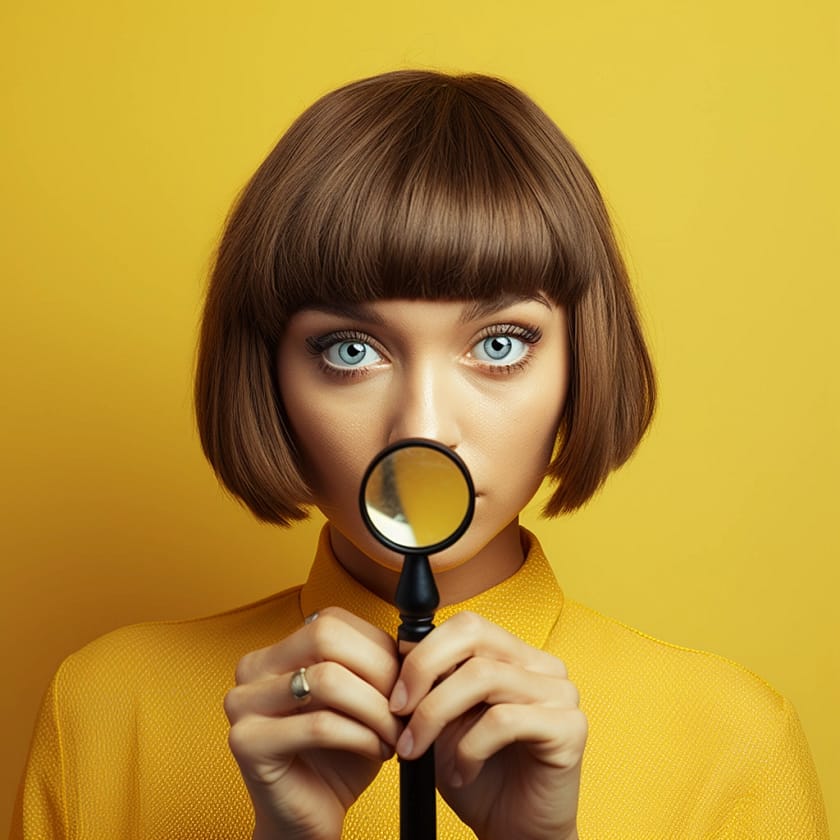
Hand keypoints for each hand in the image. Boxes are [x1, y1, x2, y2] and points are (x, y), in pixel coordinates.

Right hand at [224, 607, 402, 839]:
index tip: (407, 681)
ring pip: (326, 680)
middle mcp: (253, 668)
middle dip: (378, 671)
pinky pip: (320, 725)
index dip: (378, 647)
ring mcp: (242, 703)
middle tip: (405, 706)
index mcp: (278, 649)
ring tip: (395, 733)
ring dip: (375, 708)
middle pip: (325, 637)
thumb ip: (375, 663)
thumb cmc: (340, 754)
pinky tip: (379, 751)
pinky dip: (361, 736)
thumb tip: (411, 641)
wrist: (311, 817)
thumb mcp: (363, 696)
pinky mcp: (246, 742)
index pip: (332, 621)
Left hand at [390, 612, 585, 839]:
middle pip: (475, 636)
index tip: (395, 691)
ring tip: (419, 751)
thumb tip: (402, 649)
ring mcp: (560, 692)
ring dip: (436, 716)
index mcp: (514, 655)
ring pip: (483, 677)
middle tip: (398, 711)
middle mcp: (541, 665)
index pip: (468, 624)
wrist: (515, 836)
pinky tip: (462, 772)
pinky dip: (469, 748)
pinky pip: (504, 720)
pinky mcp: (570, 727)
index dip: (424, 650)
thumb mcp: (444, 721)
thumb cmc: (478, 775)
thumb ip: (434, 684)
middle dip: (425, 670)